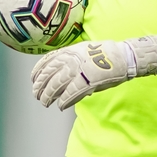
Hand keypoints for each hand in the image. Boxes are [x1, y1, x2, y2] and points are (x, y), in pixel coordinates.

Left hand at [31, 36, 156, 110]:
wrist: (123, 57)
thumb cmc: (106, 56)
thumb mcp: (84, 51)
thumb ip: (71, 60)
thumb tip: (60, 73)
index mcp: (70, 51)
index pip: (48, 60)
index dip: (38, 71)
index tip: (33, 79)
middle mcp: (71, 59)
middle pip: (49, 74)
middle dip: (41, 86)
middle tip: (36, 94)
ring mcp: (79, 69)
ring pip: (56, 84)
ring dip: (49, 95)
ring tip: (45, 102)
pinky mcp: (87, 81)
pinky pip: (70, 93)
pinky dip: (64, 100)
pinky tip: (61, 106)